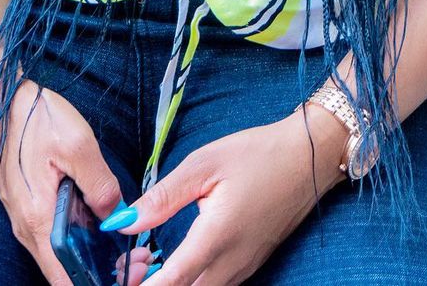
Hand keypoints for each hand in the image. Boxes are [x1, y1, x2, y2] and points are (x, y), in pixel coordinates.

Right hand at [0, 76, 125, 285]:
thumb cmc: (33, 118)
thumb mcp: (77, 145)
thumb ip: (100, 185)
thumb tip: (117, 216)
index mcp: (39, 221)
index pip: (67, 279)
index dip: (101, 282)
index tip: (133, 270)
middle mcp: (29, 228)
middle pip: (67, 270)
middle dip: (104, 271)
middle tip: (139, 258)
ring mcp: (27, 217)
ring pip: (63, 253)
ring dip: (94, 254)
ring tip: (128, 243)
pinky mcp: (30, 204)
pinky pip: (56, 233)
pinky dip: (81, 236)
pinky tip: (102, 221)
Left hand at [108, 105, 349, 285]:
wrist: (308, 158)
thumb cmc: (256, 154)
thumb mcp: (204, 163)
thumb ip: (163, 196)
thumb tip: (124, 221)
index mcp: (216, 239)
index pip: (170, 283)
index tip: (118, 277)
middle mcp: (231, 264)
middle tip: (126, 267)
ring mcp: (243, 269)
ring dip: (170, 284)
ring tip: (142, 263)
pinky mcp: (250, 265)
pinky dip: (189, 281)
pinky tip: (172, 260)